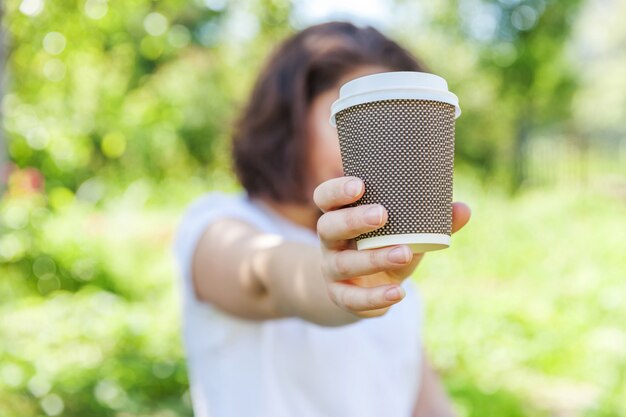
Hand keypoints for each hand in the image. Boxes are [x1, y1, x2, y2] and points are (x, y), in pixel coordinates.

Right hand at [313, 176, 470, 317]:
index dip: (337, 191)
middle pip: (328, 227)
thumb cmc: (383, 248)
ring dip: (373, 259)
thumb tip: (462, 209)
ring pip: (343, 264)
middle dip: (353, 221)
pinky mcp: (341, 296)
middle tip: (382, 215)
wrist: (362, 288)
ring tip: (404, 253)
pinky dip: (376, 297)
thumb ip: (430, 223)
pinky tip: (398, 293)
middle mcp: (330, 241)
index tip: (360, 185)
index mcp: (340, 215)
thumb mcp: (404, 234)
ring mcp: (332, 270)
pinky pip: (354, 299)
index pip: (325, 197)